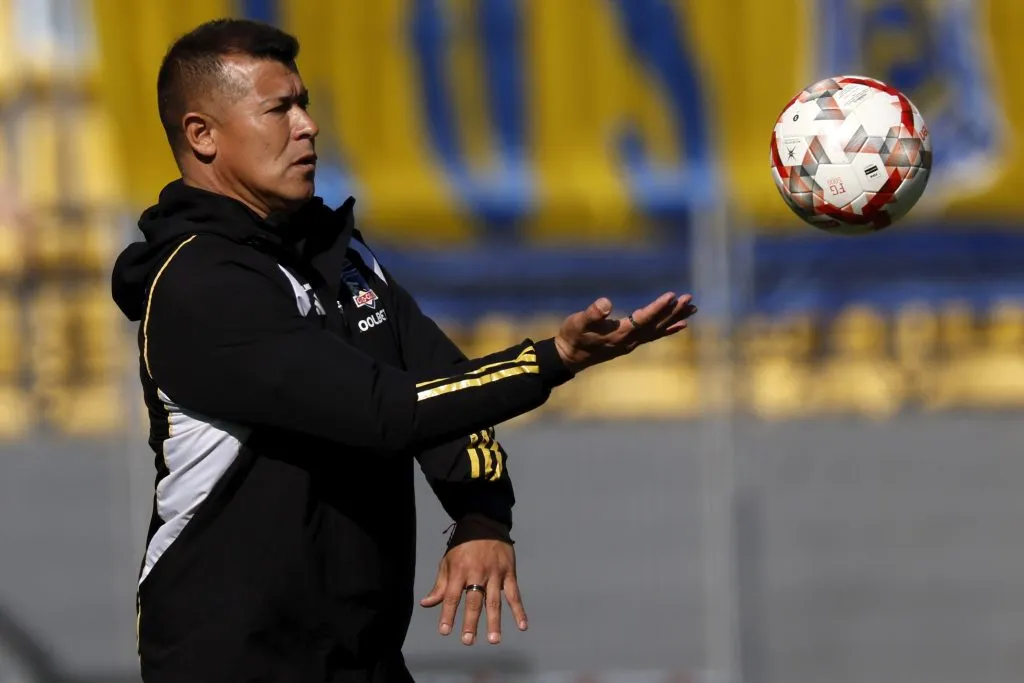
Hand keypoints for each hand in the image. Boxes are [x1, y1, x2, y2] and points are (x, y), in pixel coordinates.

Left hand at [419, 539, 525, 645]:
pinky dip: (519, 610)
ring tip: (493, 639)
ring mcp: (495, 574)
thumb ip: (439, 585)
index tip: (445, 631)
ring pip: (494, 600)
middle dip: (470, 622)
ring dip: (494, 621)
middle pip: (473, 601)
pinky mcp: (509, 573)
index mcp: (459, 571)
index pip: (451, 596)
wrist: (485, 524)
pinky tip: (522, 625)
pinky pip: (514, 594)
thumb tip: (426, 604)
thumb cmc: (463, 546)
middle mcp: (477, 574)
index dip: (448, 614)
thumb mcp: (447, 562)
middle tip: (468, 641)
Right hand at [554, 292, 696, 372]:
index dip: (658, 307)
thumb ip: (592, 313)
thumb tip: (606, 303)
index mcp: (619, 333)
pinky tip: (681, 324)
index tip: (672, 295)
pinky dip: (669, 329)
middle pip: (657, 325)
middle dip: (673, 311)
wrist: (569, 355)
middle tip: (689, 299)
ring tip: (692, 308)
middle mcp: (630, 340)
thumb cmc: (572, 336)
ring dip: (675, 318)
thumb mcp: (577, 322)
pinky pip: (654, 336)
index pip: (644, 319)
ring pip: (659, 329)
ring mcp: (631, 343)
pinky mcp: (630, 343)